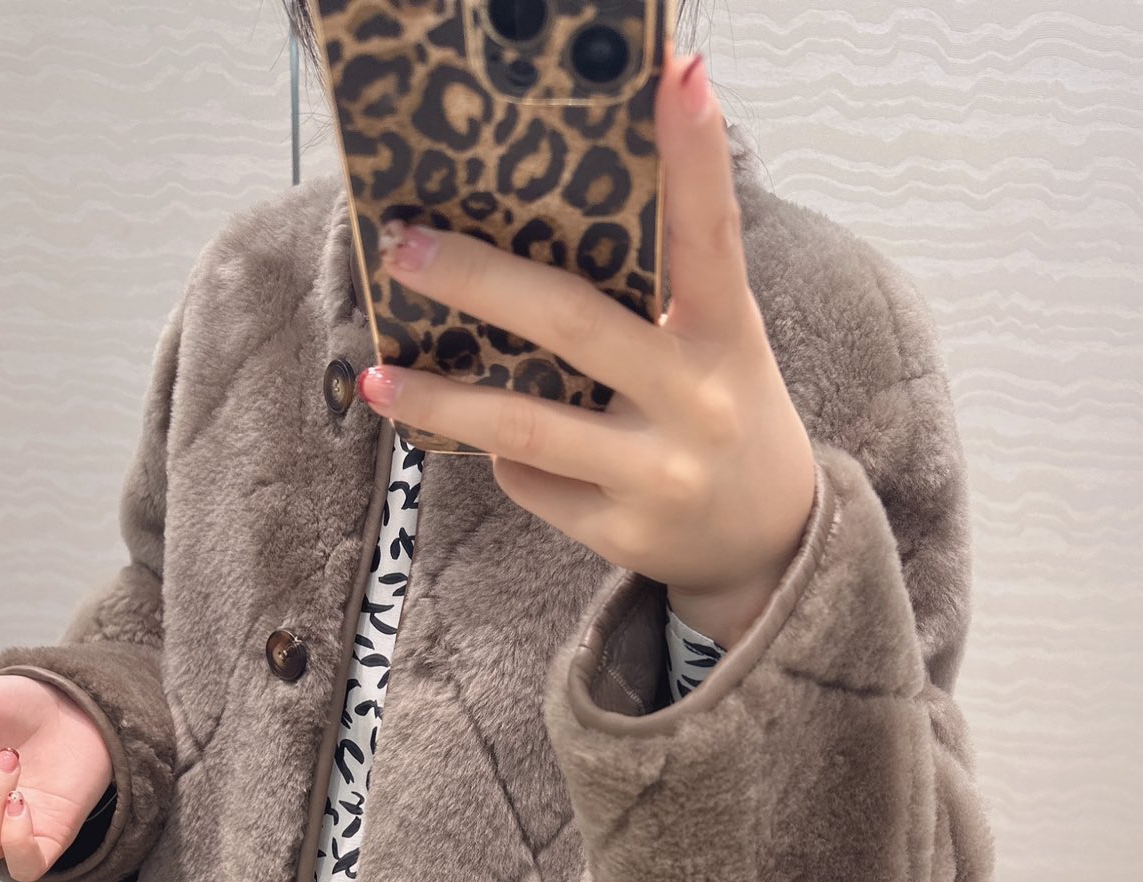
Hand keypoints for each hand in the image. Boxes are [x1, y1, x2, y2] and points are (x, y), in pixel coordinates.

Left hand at [355, 35, 817, 650]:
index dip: (695, 154)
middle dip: (477, 280)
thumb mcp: (722, 342)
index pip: (711, 234)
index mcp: (728, 334)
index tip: (676, 73)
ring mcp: (655, 472)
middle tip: (402, 246)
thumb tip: (569, 206)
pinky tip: (499, 446)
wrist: (767, 546)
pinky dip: (504, 457)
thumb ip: (667, 286)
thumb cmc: (722, 414)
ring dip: (440, 398)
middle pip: (573, 323)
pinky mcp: (620, 530)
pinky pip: (529, 481)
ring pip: (523, 425)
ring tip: (376, 374)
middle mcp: (694, 400)